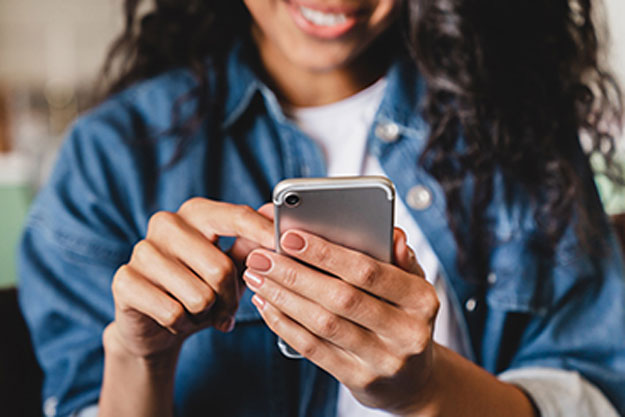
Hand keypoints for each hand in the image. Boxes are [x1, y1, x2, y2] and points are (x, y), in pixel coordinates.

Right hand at [105, 199, 273, 358]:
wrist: (155, 324)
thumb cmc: (200, 287)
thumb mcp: (231, 266)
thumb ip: (252, 243)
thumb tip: (275, 215)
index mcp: (196, 212)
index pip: (236, 216)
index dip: (263, 233)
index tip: (284, 246)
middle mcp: (166, 223)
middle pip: (221, 268)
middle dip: (230, 298)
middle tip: (226, 309)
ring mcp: (142, 250)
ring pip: (199, 295)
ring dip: (205, 314)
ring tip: (197, 311)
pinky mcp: (124, 280)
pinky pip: (173, 313)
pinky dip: (182, 324)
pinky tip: (176, 319)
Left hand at [242, 227, 439, 414]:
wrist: (413, 380)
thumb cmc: (404, 318)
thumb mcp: (413, 287)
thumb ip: (400, 259)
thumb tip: (392, 234)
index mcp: (422, 300)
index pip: (369, 271)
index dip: (326, 254)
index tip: (290, 237)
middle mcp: (407, 332)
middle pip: (341, 298)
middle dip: (294, 274)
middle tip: (261, 258)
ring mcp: (383, 360)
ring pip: (323, 324)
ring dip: (283, 298)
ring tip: (257, 278)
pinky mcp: (359, 380)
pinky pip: (314, 349)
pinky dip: (285, 325)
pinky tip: (267, 305)